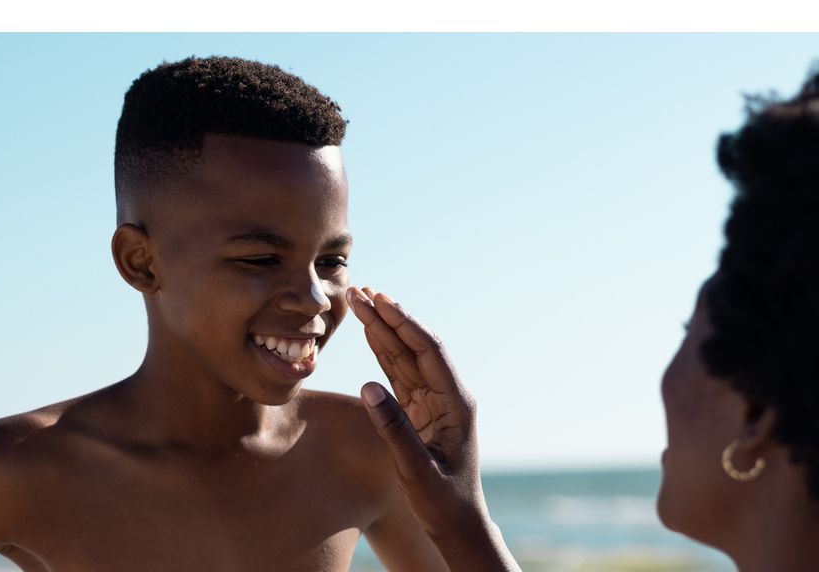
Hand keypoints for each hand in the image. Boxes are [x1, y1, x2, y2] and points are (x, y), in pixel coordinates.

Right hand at [348, 287, 487, 539]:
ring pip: (404, 355)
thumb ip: (394, 429)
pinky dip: (382, 351)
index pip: (428, 351)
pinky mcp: (420, 409)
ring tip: (359, 302)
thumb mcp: (418, 471)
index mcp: (456, 402)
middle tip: (360, 292)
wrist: (459, 527)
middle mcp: (446, 394)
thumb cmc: (444, 504)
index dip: (404, 323)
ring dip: (382, 329)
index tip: (380, 301)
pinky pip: (399, 373)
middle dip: (388, 317)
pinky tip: (368, 332)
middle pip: (414, 345)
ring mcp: (433, 400)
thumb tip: (369, 385)